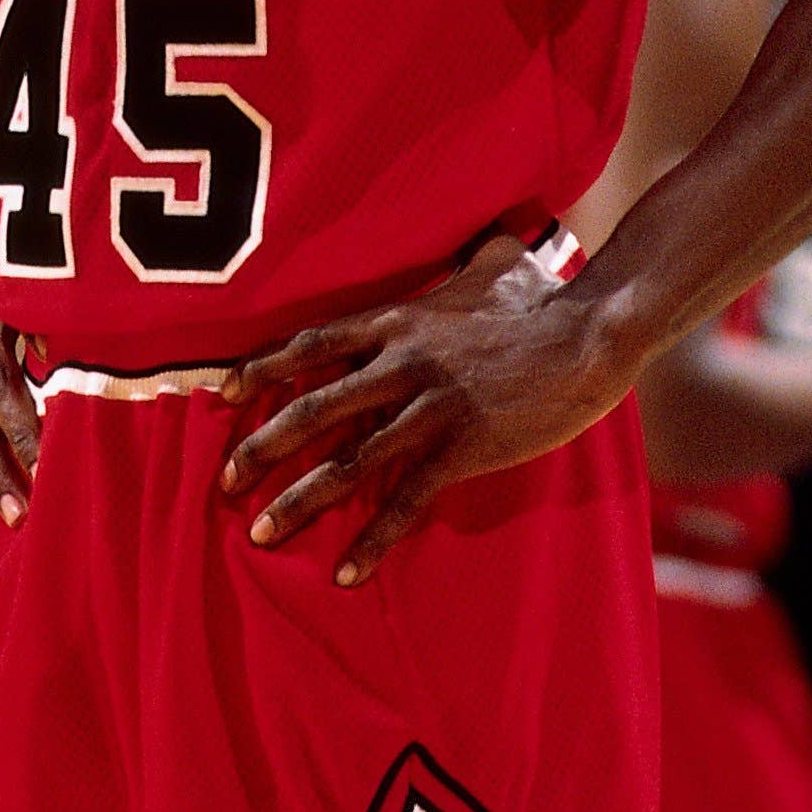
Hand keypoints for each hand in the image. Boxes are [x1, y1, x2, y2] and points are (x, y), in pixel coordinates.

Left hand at [218, 234, 633, 585]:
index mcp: (397, 322)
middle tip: (224, 480)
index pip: (310, 343)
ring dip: (299, 500)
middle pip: (311, 406)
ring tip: (261, 533)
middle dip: (260, 447)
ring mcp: (429, 407)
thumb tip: (474, 240)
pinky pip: (405, 500)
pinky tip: (346, 571)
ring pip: (347, 460)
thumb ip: (459, 266)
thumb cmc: (540, 304)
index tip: (221, 391)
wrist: (589, 333)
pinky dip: (372, 539)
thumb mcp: (482, 275)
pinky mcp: (461, 447)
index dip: (262, 368)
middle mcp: (400, 363)